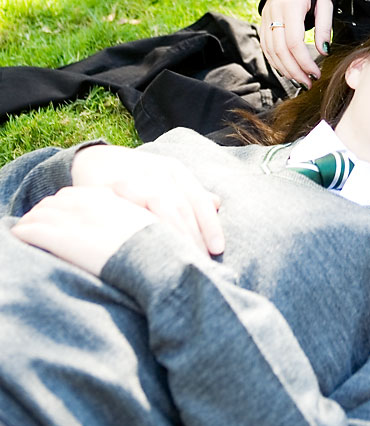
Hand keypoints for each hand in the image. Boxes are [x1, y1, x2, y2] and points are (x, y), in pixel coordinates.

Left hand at [11, 186, 157, 275]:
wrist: (152, 256)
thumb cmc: (151, 244)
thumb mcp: (141, 222)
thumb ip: (125, 219)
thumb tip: (121, 227)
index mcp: (102, 199)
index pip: (71, 196)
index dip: (60, 205)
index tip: (54, 212)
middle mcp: (85, 205)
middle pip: (52, 203)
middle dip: (42, 211)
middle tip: (33, 220)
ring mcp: (73, 220)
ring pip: (39, 215)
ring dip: (29, 221)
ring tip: (21, 228)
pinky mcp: (62, 239)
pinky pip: (33, 231)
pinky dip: (22, 232)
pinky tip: (16, 235)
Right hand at [71, 145, 223, 255]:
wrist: (95, 160)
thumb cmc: (137, 177)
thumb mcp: (166, 181)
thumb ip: (189, 195)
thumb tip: (217, 204)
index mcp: (177, 172)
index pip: (199, 201)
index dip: (210, 225)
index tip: (218, 250)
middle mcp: (160, 172)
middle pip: (183, 207)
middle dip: (194, 237)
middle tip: (200, 265)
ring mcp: (138, 178)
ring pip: (163, 207)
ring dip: (173, 235)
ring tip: (180, 261)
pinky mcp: (115, 187)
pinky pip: (134, 210)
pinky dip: (145, 227)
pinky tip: (150, 246)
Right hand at [259, 0, 332, 88]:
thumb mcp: (325, 3)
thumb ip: (324, 27)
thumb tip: (323, 52)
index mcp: (290, 6)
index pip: (293, 42)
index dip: (304, 61)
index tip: (316, 73)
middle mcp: (273, 12)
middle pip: (280, 50)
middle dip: (294, 70)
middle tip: (308, 82)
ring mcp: (265, 18)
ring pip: (270, 51)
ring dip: (285, 69)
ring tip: (300, 79)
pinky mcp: (262, 23)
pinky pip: (266, 47)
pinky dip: (276, 61)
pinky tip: (287, 70)